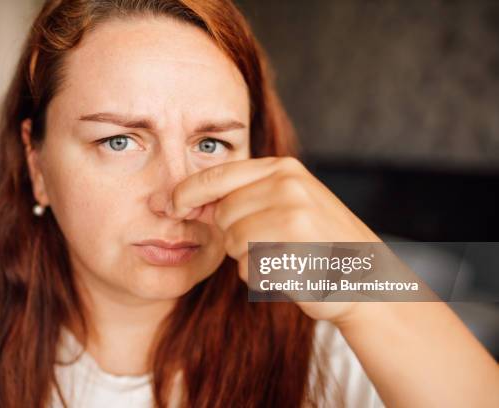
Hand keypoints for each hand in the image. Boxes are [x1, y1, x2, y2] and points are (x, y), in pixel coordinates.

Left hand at [167, 156, 382, 323]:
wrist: (366, 278)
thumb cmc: (319, 240)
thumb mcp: (288, 201)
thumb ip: (245, 195)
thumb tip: (186, 199)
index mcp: (283, 170)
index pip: (218, 175)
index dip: (188, 192)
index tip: (171, 206)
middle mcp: (288, 187)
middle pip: (222, 215)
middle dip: (233, 235)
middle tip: (268, 243)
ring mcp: (293, 219)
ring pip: (232, 244)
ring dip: (247, 258)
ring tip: (282, 256)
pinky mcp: (294, 254)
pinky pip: (248, 271)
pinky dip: (260, 278)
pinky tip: (289, 273)